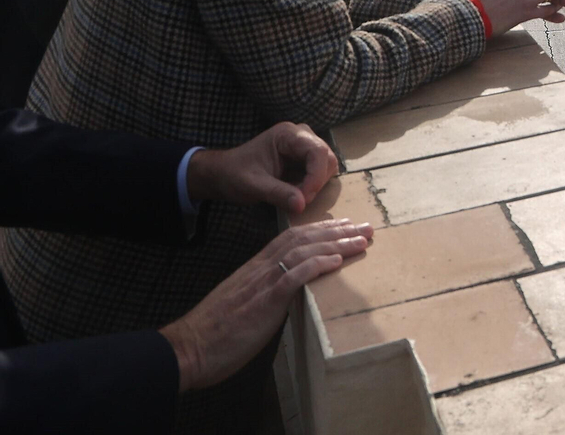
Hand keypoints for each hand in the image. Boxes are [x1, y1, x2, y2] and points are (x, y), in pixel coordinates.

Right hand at [160, 219, 372, 391]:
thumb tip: (287, 293)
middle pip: (303, 239)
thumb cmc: (214, 333)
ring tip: (361, 240)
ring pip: (303, 252)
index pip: (292, 239)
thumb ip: (264, 293)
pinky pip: (293, 277)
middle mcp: (260, 269)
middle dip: (337, 231)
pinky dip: (316, 265)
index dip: (320, 230)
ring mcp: (262, 284)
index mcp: (255, 269)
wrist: (188, 348)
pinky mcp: (263, 302)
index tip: (345, 226)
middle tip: (365, 227)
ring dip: (336, 244)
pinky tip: (336, 260)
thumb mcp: (243, 304)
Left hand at [186, 122, 339, 215]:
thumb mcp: (253, 185)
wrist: (223, 174)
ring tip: (295, 197)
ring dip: (315, 185)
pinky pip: (320, 172)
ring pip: (327, 166)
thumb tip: (302, 205)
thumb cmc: (234, 174)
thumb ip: (277, 193)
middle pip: (326, 158)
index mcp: (288, 135)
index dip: (316, 176)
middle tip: (299, 201)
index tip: (304, 198)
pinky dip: (312, 186)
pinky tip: (296, 194)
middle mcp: (301, 136)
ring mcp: (304, 146)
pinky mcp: (305, 158)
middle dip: (316, 182)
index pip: (317, 152)